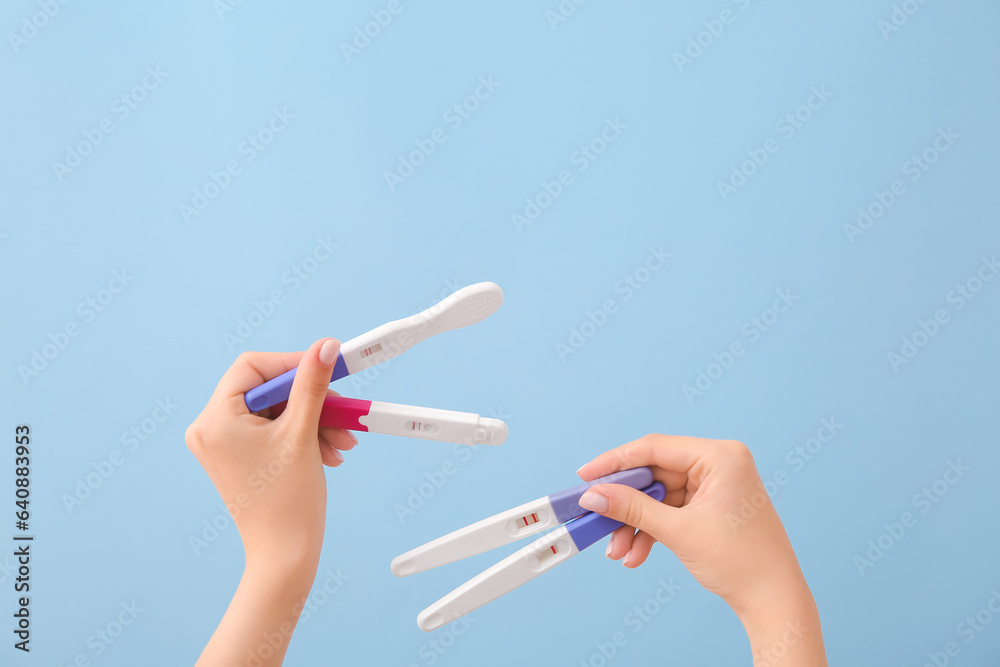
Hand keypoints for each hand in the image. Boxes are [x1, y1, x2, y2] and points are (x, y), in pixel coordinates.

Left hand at [186, 338, 356, 665]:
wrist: (285, 554)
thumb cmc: (288, 501)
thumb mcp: (302, 433)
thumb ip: (312, 384)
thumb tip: (324, 346)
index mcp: (214, 420)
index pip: (253, 367)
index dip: (293, 363)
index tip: (326, 366)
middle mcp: (210, 429)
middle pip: (268, 391)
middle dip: (311, 402)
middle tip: (342, 409)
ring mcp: (222, 445)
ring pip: (275, 411)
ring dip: (313, 421)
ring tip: (342, 442)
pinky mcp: (237, 457)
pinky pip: (273, 430)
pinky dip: (302, 435)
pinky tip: (328, 452)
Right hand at [577, 434, 826, 666]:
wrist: (773, 600)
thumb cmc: (741, 562)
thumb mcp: (679, 531)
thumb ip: (632, 508)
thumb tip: (594, 495)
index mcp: (720, 456)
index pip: (655, 448)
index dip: (615, 462)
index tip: (585, 476)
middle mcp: (718, 463)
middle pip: (654, 474)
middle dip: (625, 503)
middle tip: (595, 516)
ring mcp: (715, 485)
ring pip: (658, 496)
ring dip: (635, 523)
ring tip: (617, 550)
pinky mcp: (711, 505)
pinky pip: (670, 510)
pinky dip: (651, 530)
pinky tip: (635, 553)